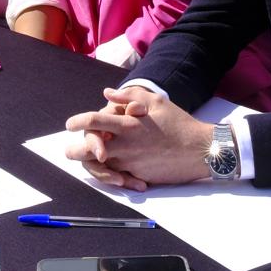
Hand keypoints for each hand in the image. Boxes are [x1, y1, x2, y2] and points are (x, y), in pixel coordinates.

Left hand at [64, 86, 213, 191]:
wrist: (201, 151)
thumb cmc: (178, 123)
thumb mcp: (156, 101)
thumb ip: (129, 95)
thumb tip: (107, 93)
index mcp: (128, 124)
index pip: (94, 121)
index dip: (77, 122)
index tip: (69, 124)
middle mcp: (126, 145)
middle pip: (89, 151)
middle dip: (76, 151)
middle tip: (70, 150)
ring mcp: (132, 163)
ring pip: (101, 167)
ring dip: (93, 163)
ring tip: (92, 159)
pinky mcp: (139, 176)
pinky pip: (119, 177)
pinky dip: (113, 175)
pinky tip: (115, 172)